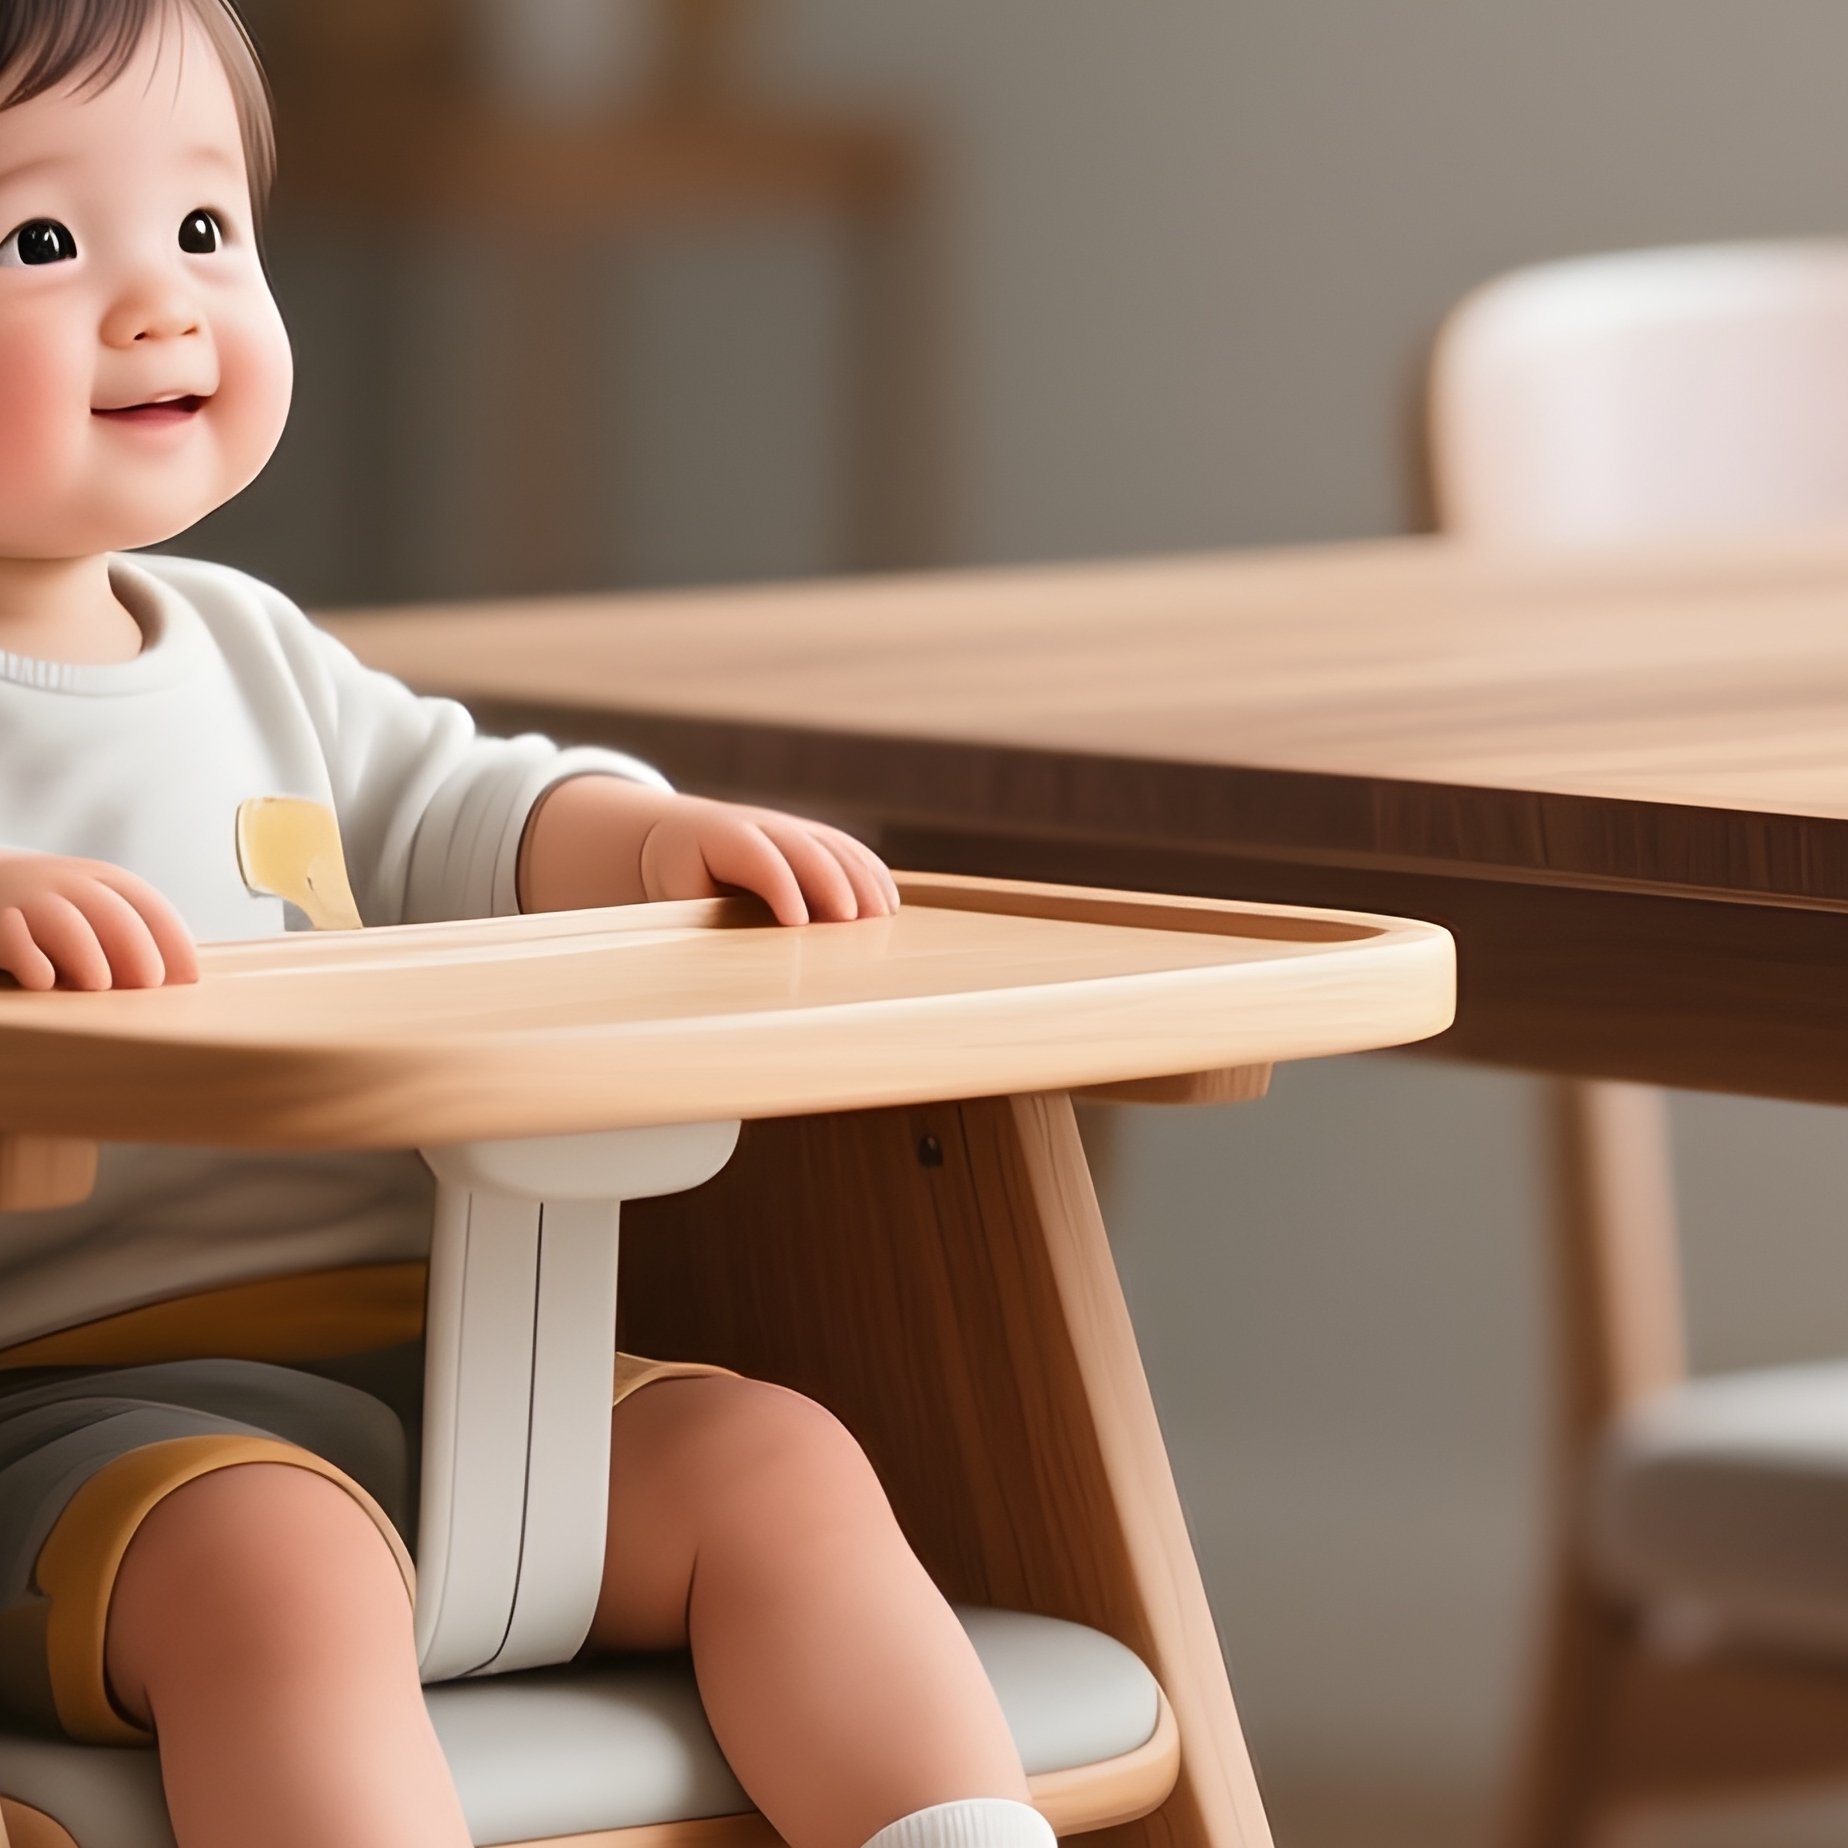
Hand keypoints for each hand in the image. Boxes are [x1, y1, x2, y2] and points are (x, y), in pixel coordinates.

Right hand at [0, 853, 198, 990]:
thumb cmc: (56, 908)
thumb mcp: (96, 905)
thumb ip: (132, 933)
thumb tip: (181, 979)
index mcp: (106, 879)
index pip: (150, 907)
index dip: (174, 943)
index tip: (187, 978)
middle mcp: (70, 883)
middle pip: (114, 915)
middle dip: (138, 952)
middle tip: (148, 985)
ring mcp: (30, 898)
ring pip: (67, 924)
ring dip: (88, 956)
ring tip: (98, 985)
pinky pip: (15, 940)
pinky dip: (32, 961)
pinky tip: (45, 981)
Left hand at [517, 778, 899, 923]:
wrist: (675, 839)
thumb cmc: (673, 884)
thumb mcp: (671, 901)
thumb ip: (696, 924)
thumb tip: (719, 972)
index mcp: (712, 837)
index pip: (754, 854)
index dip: (779, 884)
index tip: (798, 922)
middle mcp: (756, 824)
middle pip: (803, 846)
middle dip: (829, 883)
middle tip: (850, 923)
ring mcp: (789, 827)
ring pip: (833, 846)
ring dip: (860, 881)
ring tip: (880, 920)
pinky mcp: (812, 836)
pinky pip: (849, 850)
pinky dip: (871, 875)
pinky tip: (887, 906)